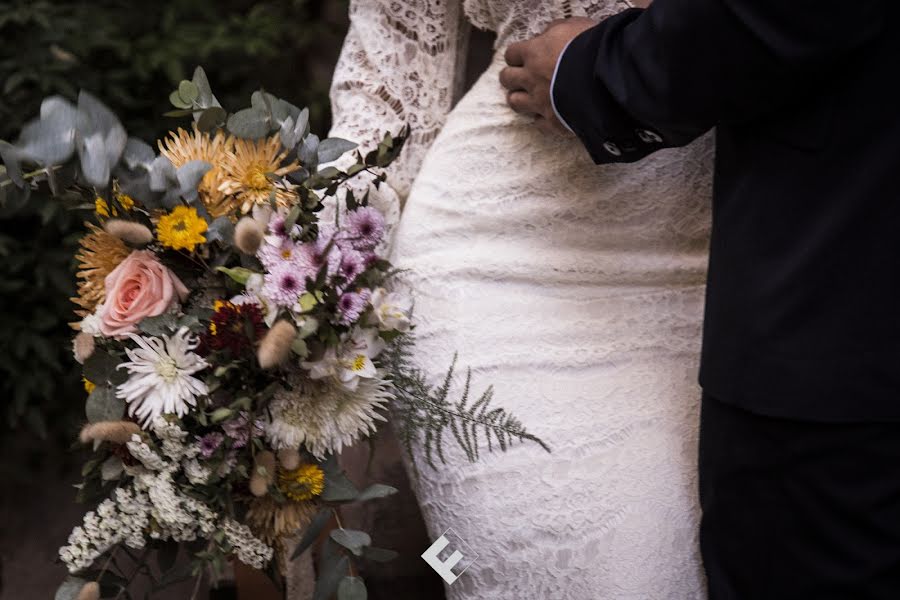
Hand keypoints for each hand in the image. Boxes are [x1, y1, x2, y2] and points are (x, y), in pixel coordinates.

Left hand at [500, 17, 595, 134]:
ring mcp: (540, 102)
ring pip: (515, 103)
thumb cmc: (591, 48)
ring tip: (530, 98)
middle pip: (507, 79)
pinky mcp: (552, 122)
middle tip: (522, 78)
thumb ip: (555, 31)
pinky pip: (539, 124)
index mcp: (534, 53)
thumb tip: (547, 35)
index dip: (516, 57)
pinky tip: (550, 115)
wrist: (607, 78)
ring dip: (520, 100)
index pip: (511, 54)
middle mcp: (531, 79)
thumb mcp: (573, 27)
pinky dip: (542, 120)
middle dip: (512, 78)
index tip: (522, 58)